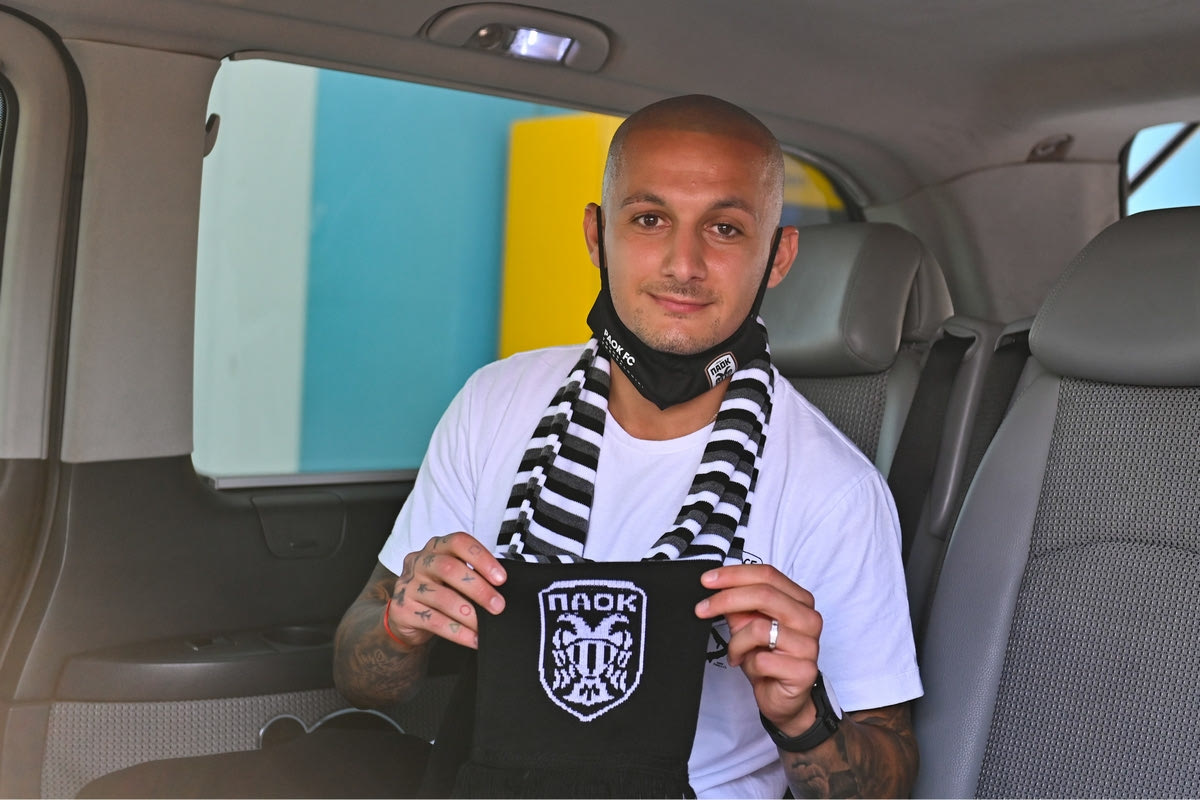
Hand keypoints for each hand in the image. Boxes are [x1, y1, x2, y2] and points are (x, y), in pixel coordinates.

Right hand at [386, 532, 506, 649]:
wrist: (405, 616)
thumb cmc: (438, 590)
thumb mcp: (452, 576)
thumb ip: (472, 574)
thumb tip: (502, 590)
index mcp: (436, 547)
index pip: (459, 542)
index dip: (482, 558)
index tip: (501, 578)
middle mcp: (419, 561)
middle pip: (449, 568)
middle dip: (478, 589)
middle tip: (498, 606)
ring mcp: (408, 585)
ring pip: (442, 597)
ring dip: (469, 614)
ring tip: (484, 626)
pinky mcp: (402, 609)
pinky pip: (434, 622)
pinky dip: (458, 632)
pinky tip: (473, 639)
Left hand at [695, 564, 821, 735]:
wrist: (784, 699)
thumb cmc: (768, 658)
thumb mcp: (747, 626)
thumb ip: (738, 606)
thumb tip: (716, 587)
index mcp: (800, 600)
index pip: (767, 574)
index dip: (734, 574)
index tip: (707, 580)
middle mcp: (809, 618)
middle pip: (764, 594)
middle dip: (726, 599)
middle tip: (702, 609)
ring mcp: (809, 645)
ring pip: (759, 628)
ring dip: (737, 642)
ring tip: (736, 651)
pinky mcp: (804, 671)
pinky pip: (761, 660)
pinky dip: (747, 663)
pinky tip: (749, 666)